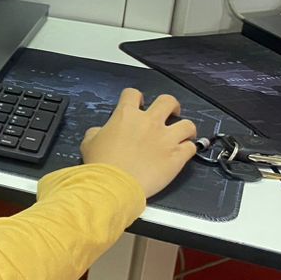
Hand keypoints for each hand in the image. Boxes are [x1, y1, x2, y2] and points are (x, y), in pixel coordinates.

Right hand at [81, 88, 197, 197]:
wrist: (114, 185)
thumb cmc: (101, 165)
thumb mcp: (89, 142)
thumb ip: (97, 131)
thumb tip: (101, 131)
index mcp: (126, 115)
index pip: (132, 94)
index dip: (135, 97)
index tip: (138, 104)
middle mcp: (149, 122)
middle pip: (168, 101)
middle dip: (170, 106)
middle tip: (169, 114)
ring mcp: (166, 138)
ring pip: (188, 124)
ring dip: (185, 129)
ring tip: (182, 136)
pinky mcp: (177, 156)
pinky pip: (191, 147)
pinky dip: (188, 149)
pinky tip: (182, 153)